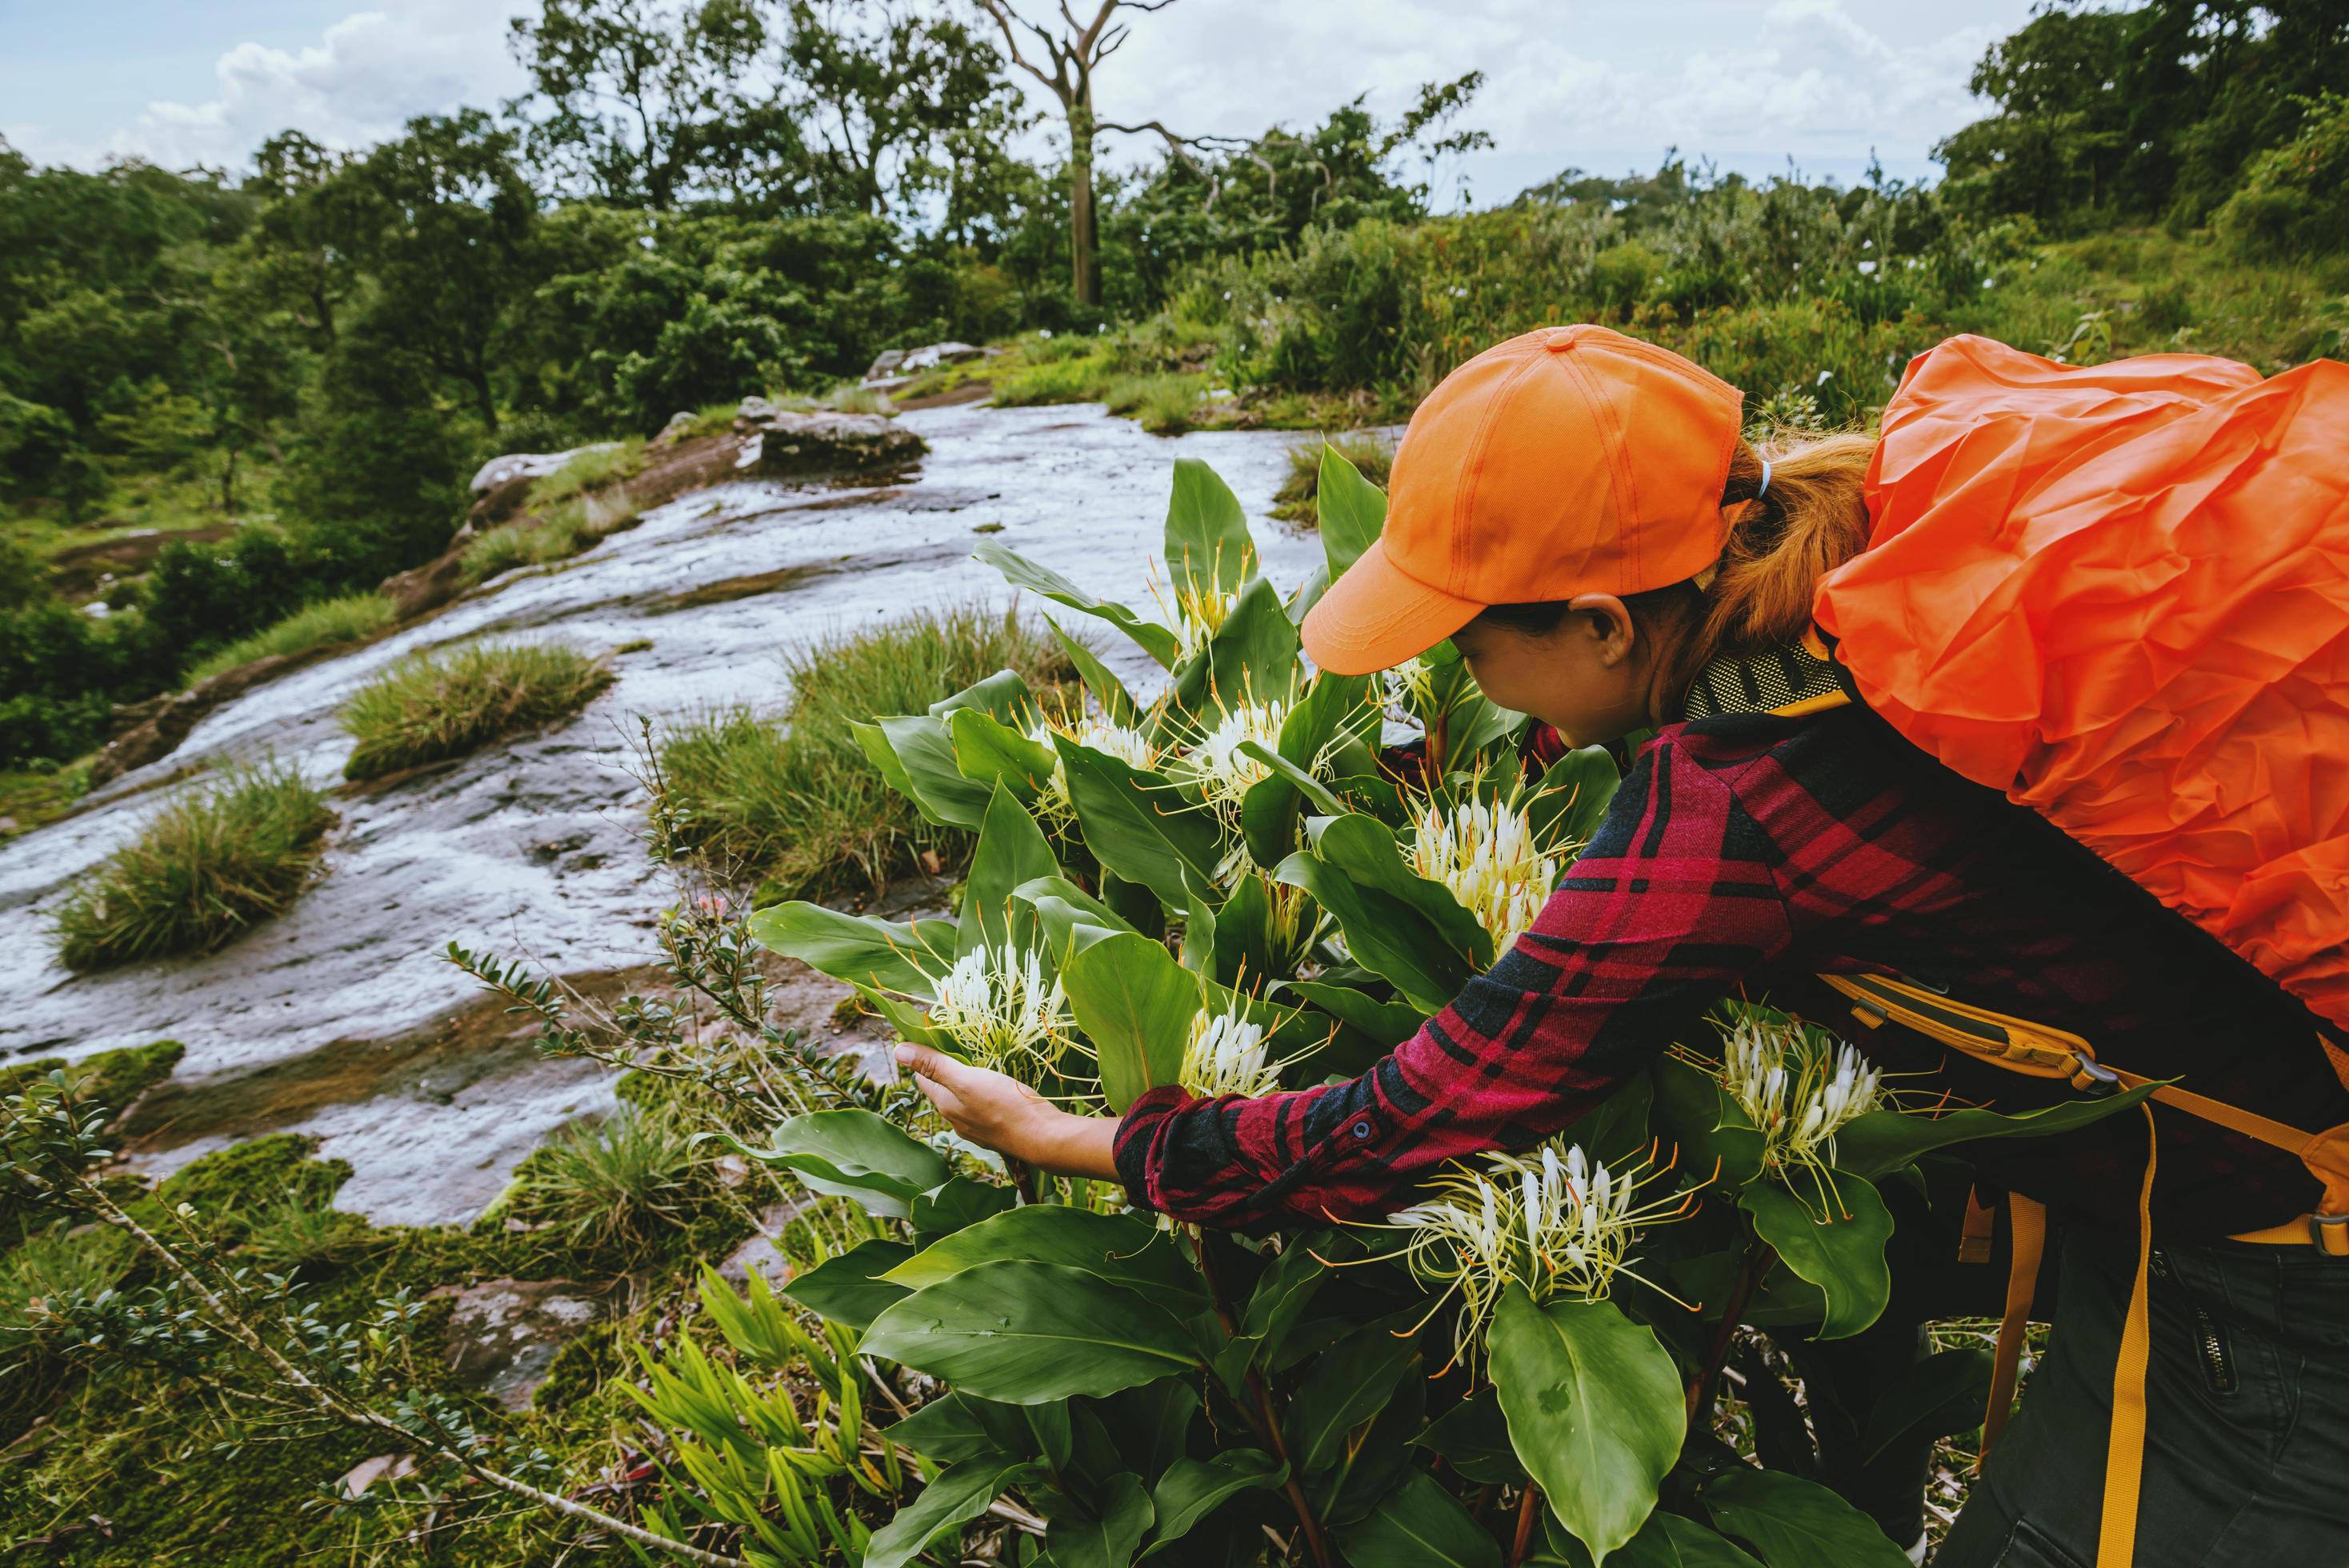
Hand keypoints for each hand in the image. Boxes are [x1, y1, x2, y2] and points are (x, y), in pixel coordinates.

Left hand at [893, 1044, 1119, 1180]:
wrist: (1042, 1137)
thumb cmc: (1004, 1105)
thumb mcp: (967, 1079)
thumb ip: (934, 1066)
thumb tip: (898, 1051)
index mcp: (945, 1104)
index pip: (923, 1078)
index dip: (925, 1058)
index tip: (935, 1039)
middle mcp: (956, 1119)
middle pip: (943, 1090)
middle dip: (946, 1070)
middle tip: (959, 1046)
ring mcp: (977, 1128)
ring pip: (963, 1100)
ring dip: (966, 1083)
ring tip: (978, 1064)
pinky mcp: (997, 1130)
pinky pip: (982, 1108)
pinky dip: (983, 1095)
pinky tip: (996, 1088)